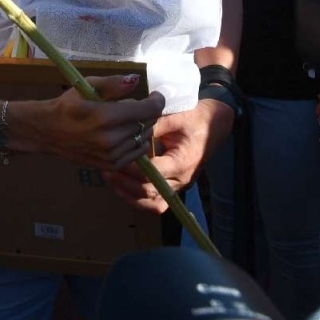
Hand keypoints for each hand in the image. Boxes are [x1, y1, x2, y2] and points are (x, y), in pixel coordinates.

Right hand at [31, 75, 164, 170]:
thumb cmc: (67, 105)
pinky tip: (124, 133)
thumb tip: (136, 80)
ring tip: (125, 119)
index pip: (149, 110)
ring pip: (145, 137)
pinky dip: (136, 141)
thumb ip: (113, 84)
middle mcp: (111, 139)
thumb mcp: (87, 86)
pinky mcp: (112, 165)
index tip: (154, 95)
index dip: (157, 100)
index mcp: (105, 116)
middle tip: (134, 105)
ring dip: (141, 126)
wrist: (48, 131)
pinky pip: (138, 152)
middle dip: (147, 111)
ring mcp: (112, 155)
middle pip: (148, 123)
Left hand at [106, 98, 234, 211]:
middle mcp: (181, 179)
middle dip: (124, 181)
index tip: (114, 157)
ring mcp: (178, 186)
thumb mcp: (175, 116)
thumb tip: (129, 127)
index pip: (152, 173)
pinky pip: (155, 203)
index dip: (131, 168)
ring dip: (128, 193)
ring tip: (110, 177)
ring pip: (151, 202)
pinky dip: (138, 200)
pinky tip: (121, 188)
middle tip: (106, 166)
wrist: (214, 125)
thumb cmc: (194, 118)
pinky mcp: (174, 187)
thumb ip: (154, 123)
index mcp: (182, 162)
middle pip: (148, 190)